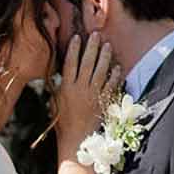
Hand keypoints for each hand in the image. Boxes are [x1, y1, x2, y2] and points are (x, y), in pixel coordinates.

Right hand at [55, 32, 119, 149]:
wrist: (76, 139)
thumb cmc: (62, 122)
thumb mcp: (55, 103)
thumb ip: (58, 88)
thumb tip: (58, 75)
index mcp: (66, 88)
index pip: (70, 63)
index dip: (74, 49)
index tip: (78, 37)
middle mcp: (80, 89)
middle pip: (87, 63)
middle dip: (92, 48)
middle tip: (96, 35)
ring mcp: (93, 95)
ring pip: (100, 72)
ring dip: (105, 57)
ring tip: (108, 45)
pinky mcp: (103, 102)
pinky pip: (111, 86)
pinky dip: (115, 76)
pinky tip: (117, 67)